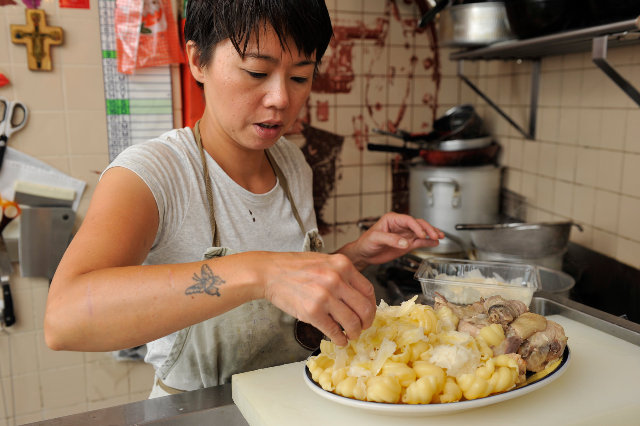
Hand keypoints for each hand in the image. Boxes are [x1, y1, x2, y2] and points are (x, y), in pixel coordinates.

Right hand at [259, 251, 375, 346]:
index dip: (371, 306)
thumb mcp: (324, 262)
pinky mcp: (312, 312)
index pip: (368, 291)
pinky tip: (339, 339)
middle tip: (362, 328)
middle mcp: (336, 279)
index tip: (368, 314)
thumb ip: (342, 275)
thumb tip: (358, 297)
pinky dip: (340, 339)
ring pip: (352, 323)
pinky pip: (334, 331)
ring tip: (350, 335)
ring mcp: (325, 296)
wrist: (269, 272)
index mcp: (342, 265)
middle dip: (366, 323)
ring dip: (354, 333)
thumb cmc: (294, 267)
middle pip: (365, 309)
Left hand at [341, 212, 443, 267]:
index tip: (421, 234)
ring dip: (431, 234)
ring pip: (421, 232)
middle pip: (418, 224)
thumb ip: (390, 239)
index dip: (417, 226)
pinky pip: (419, 242)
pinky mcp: (406, 245)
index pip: (408, 220)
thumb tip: (405, 242)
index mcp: (392, 219)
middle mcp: (400, 226)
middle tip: (435, 235)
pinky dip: (428, 242)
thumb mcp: (375, 238)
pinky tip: (435, 243)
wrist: (364, 254)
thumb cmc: (366, 243)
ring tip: (440, 236)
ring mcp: (405, 235)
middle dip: (428, 229)